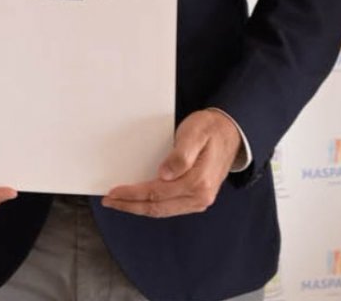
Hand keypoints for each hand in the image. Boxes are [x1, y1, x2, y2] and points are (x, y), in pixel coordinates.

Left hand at [102, 109, 239, 217]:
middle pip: (157, 207)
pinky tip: (140, 200)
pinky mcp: (197, 198)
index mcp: (198, 181)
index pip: (157, 193)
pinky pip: (170, 207)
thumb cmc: (210, 129)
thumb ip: (181, 155)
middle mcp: (200, 196)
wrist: (231, 133)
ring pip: (163, 211)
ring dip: (139, 207)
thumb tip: (165, 175)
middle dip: (131, 205)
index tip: (114, 191)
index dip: (133, 194)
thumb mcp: (195, 133)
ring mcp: (200, 200)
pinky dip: (152, 205)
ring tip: (120, 202)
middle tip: (109, 201)